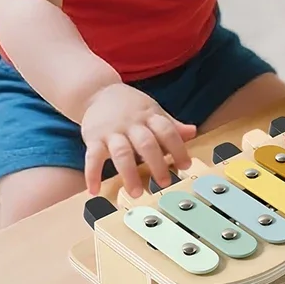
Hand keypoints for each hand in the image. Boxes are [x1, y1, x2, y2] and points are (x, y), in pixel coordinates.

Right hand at [81, 83, 195, 196]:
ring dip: (129, 173)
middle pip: (146, 143)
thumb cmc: (130, 106)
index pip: (166, 131)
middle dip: (157, 164)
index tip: (185, 165)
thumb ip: (171, 125)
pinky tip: (94, 190)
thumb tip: (192, 132)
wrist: (97, 91)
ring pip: (121, 152)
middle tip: (164, 183)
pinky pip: (92, 157)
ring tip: (136, 192)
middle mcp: (131, 124)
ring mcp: (111, 131)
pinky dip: (92, 174)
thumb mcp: (152, 111)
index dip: (178, 148)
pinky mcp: (93, 138)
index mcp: (149, 116)